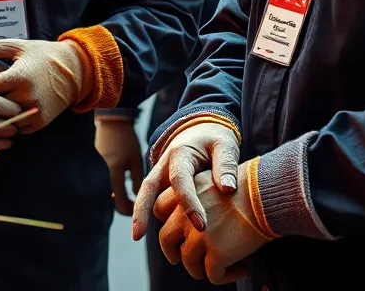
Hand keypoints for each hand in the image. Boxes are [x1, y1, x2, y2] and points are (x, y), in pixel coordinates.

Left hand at [0, 38, 91, 132]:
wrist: (73, 71)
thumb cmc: (41, 55)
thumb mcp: (17, 46)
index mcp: (19, 76)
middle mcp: (27, 96)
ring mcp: (33, 112)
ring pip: (2, 120)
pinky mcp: (39, 123)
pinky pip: (15, 128)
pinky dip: (7, 121)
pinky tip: (3, 111)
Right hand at [95, 117, 143, 215]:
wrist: (111, 120)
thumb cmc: (126, 139)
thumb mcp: (136, 159)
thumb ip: (137, 180)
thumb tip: (138, 199)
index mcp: (114, 172)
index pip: (120, 203)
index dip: (129, 210)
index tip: (136, 207)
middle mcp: (100, 174)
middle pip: (109, 200)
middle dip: (121, 202)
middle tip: (131, 199)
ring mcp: (93, 170)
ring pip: (104, 192)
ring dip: (115, 194)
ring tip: (125, 188)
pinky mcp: (91, 166)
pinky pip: (100, 182)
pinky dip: (109, 184)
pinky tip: (117, 177)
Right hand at [132, 119, 240, 238]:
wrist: (204, 128)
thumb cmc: (216, 139)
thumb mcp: (225, 146)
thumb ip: (226, 165)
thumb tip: (228, 189)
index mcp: (181, 154)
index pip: (180, 180)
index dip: (189, 204)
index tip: (202, 226)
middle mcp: (165, 164)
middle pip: (148, 186)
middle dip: (141, 209)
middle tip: (137, 235)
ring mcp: (162, 173)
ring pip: (147, 193)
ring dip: (140, 213)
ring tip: (136, 237)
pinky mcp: (164, 182)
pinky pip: (155, 198)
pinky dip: (151, 213)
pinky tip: (159, 235)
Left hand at [155, 165, 272, 283]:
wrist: (264, 193)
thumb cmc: (243, 186)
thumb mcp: (209, 180)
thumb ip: (194, 196)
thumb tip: (191, 220)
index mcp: (179, 192)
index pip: (159, 210)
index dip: (168, 224)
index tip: (179, 234)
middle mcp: (183, 215)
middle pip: (166, 240)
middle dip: (175, 254)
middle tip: (189, 260)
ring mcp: (198, 236)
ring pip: (189, 263)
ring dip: (202, 269)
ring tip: (221, 267)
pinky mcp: (216, 253)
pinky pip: (213, 276)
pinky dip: (226, 277)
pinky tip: (241, 268)